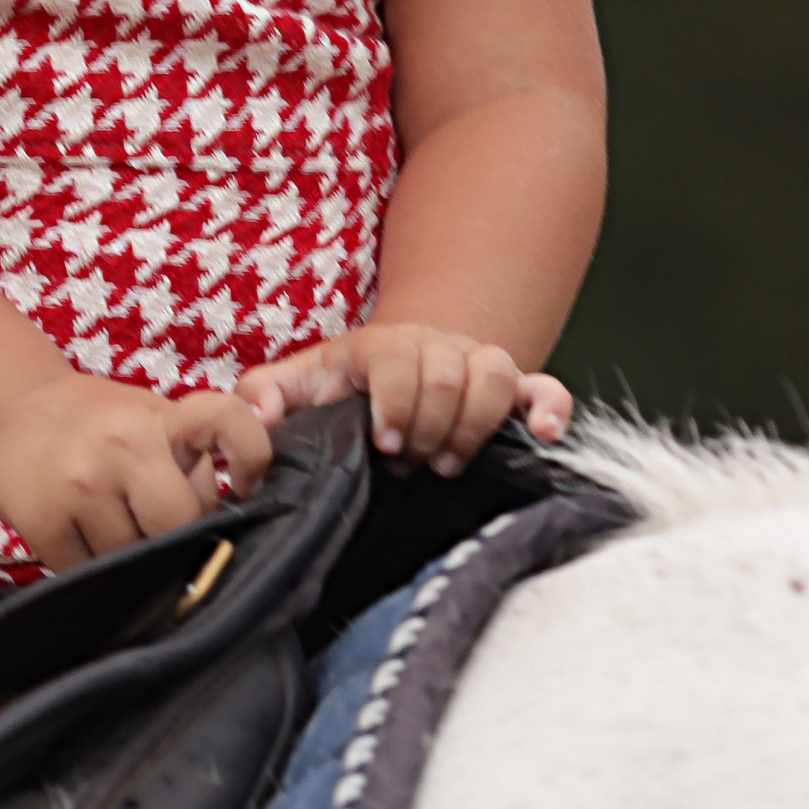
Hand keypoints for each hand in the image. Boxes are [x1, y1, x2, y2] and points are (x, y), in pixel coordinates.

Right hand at [0, 372, 276, 571]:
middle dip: (178, 534)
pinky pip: (93, 576)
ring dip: (134, 558)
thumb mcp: (145, 417)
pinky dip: (96, 571)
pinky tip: (83, 537)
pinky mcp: (46, 525)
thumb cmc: (94, 424)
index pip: (224, 420)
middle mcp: (122, 445)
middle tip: (156, 520)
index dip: (251, 455)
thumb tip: (230, 525)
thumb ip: (187, 457)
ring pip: (137, 560)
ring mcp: (82, 486)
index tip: (245, 486)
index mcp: (157, 417)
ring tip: (113, 524)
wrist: (5, 415)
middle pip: (182, 522)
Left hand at [233, 323, 572, 475]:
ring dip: (476, 424)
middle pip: (449, 371)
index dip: (395, 403)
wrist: (395, 372)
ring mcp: (476, 363)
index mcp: (381, 346)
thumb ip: (265, 395)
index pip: (396, 358)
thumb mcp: (300, 385)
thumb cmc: (344, 387)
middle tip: (412, 462)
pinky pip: (545, 386)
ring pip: (497, 373)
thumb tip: (257, 415)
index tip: (385, 446)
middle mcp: (434, 346)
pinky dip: (550, 408)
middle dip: (431, 425)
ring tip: (448, 462)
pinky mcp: (512, 388)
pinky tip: (545, 435)